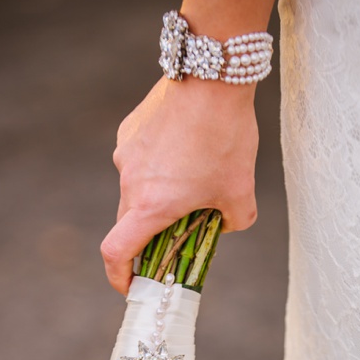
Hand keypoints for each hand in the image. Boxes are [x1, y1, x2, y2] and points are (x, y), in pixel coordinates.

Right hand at [101, 77, 258, 292]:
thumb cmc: (226, 136)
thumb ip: (234, 221)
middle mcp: (130, 182)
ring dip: (159, 195)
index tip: (131, 285)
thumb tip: (224, 225)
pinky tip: (187, 148)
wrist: (212, 74)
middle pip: (130, 223)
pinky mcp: (130, 130)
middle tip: (179, 233)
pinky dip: (159, 166)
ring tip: (195, 176)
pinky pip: (140, 160)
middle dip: (151, 235)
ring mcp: (126, 154)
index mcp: (151, 206)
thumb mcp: (242, 190)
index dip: (119, 276)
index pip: (116, 253)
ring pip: (138, 189)